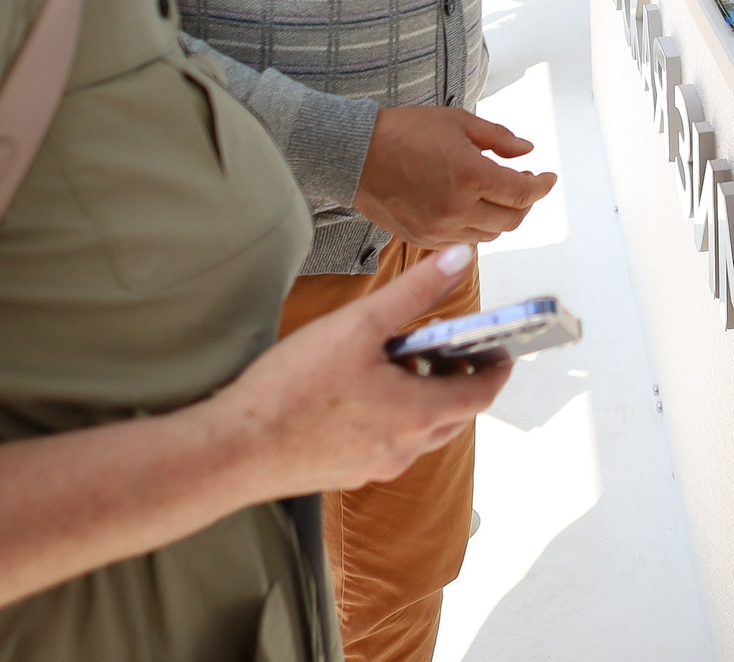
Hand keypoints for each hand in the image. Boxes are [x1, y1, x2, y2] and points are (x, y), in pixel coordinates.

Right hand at [204, 243, 511, 500]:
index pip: (481, 393)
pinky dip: (394, 416)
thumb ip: (415, 291)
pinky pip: (389, 443)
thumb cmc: (291, 390)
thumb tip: (459, 259)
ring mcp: (376, 466)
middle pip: (454, 414)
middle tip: (449, 346)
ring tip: (402, 362)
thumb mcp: (360, 326)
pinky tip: (362, 391)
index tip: (500, 346)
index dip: (496, 367)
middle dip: (460, 378)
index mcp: (417, 414)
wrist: (232, 450)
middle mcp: (405, 448)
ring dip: (425, 397)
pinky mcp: (347, 473)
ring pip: (421, 431)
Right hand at [353, 106, 555, 247]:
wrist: (355, 155)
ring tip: (496, 193)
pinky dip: (476, 227)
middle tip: (524, 182)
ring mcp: (439, 229)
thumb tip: (527, 150)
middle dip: (525, 202)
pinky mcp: (422, 239)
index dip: (542, 186)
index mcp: (470, 176)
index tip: (548, 177)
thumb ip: (498, 139)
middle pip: (512, 220)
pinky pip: (463, 242)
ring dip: (501, 216)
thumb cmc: (404, 132)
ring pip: (490, 235)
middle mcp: (458, 209)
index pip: (523, 193)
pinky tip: (471, 207)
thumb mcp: (458, 122)